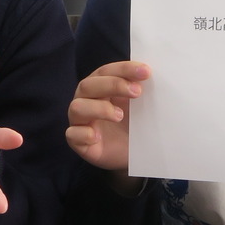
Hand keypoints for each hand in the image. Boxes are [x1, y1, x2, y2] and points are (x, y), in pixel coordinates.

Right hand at [66, 61, 149, 177]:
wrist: (133, 154)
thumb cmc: (133, 126)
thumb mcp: (140, 106)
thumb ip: (140, 91)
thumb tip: (151, 75)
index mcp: (99, 87)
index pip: (106, 72)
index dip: (124, 69)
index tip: (146, 71)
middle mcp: (86, 100)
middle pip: (88, 85)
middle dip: (113, 85)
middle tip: (137, 92)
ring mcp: (80, 121)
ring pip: (77, 107)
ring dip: (99, 108)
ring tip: (119, 115)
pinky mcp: (78, 142)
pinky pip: (73, 134)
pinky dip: (84, 133)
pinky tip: (97, 136)